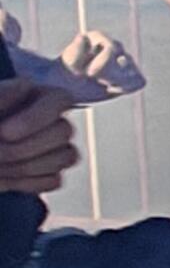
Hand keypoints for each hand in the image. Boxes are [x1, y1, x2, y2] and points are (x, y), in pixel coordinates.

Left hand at [0, 79, 79, 193]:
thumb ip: (1, 95)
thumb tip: (25, 84)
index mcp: (39, 97)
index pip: (60, 100)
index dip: (36, 118)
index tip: (4, 132)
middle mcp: (54, 121)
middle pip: (64, 131)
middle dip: (24, 147)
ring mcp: (56, 148)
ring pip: (65, 157)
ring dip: (25, 166)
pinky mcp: (51, 173)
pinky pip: (54, 179)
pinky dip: (27, 182)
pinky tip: (3, 179)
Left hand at [58, 31, 142, 100]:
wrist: (65, 88)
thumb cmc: (63, 74)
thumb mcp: (67, 65)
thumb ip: (75, 51)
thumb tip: (82, 37)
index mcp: (97, 37)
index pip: (112, 50)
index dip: (103, 64)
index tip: (88, 74)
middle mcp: (113, 45)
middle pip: (125, 61)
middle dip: (109, 75)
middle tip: (93, 79)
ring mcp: (124, 59)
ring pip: (133, 73)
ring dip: (117, 82)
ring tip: (101, 83)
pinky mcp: (130, 74)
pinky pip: (139, 82)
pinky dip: (127, 88)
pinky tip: (111, 88)